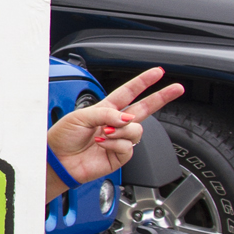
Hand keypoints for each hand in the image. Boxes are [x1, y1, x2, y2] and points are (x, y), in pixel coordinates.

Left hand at [46, 65, 181, 203]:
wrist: (56, 161)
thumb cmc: (62, 138)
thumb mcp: (81, 116)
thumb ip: (106, 113)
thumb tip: (127, 119)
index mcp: (105, 109)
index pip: (128, 92)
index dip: (143, 82)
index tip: (158, 72)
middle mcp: (114, 123)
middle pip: (144, 108)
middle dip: (161, 97)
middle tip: (177, 88)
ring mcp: (118, 140)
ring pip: (136, 130)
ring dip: (121, 130)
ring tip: (104, 133)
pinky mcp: (118, 156)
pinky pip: (128, 147)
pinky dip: (115, 144)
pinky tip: (103, 145)